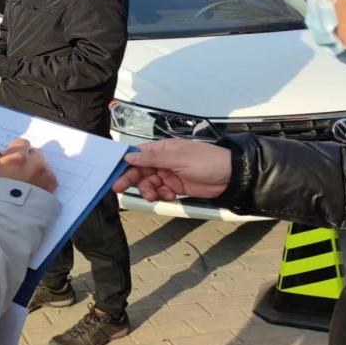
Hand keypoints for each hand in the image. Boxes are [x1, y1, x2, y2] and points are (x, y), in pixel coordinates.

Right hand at [0, 138, 57, 192]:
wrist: (0, 219)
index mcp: (16, 157)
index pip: (21, 144)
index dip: (16, 151)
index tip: (12, 158)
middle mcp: (33, 164)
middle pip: (35, 154)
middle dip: (29, 160)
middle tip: (19, 171)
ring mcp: (43, 177)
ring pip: (43, 167)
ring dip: (37, 172)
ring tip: (26, 184)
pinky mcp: (50, 189)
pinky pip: (50, 180)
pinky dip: (43, 184)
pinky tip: (33, 192)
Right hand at [112, 138, 231, 201]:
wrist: (231, 177)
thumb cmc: (208, 161)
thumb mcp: (179, 158)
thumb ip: (154, 158)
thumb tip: (131, 156)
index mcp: (163, 148)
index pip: (138, 154)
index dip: (126, 162)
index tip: (114, 171)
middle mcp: (164, 161)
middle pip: (140, 170)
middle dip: (131, 179)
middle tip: (119, 187)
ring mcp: (169, 174)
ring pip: (149, 183)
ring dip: (148, 190)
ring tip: (154, 195)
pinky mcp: (176, 187)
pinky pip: (161, 192)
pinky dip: (161, 196)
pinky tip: (169, 196)